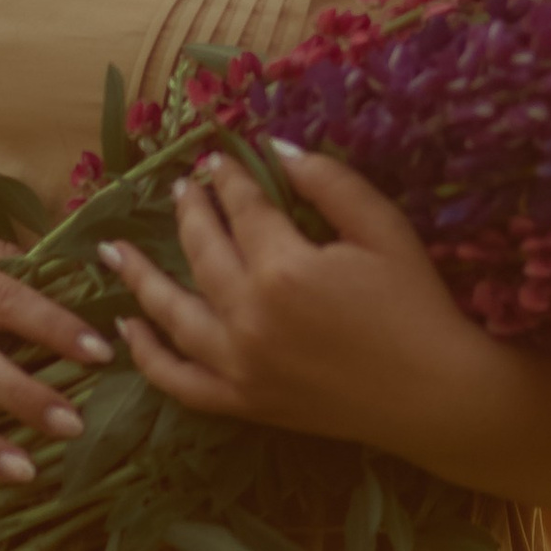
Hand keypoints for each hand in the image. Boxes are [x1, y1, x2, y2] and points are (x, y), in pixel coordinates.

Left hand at [100, 147, 490, 461]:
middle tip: (181, 186)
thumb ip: (328, 182)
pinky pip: (180, 383)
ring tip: (115, 251)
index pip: (242, 209)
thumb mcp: (383, 228)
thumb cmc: (416, 304)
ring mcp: (241, 366)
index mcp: (284, 268)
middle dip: (189, 212)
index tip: (217, 158)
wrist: (436, 396)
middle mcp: (249, 317)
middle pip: (203, 251)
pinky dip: (149, 357)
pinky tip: (128, 331)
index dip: (228, 178)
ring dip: (141, 278)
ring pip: (173, 314)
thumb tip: (276, 147)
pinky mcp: (245, 403)